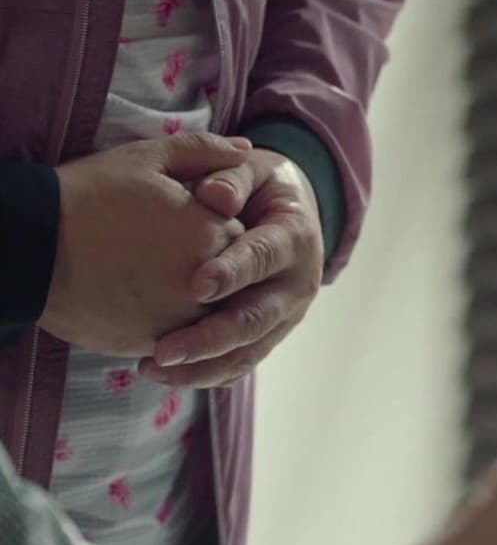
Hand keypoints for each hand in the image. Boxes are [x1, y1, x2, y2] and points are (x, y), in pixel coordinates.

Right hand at [40, 133, 251, 355]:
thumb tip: (244, 148)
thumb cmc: (88, 196)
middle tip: (172, 256)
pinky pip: (179, 342)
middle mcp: (206, 282)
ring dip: (195, 302)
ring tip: (156, 280)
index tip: (193, 225)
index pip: (246, 238)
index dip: (222, 230)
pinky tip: (144, 306)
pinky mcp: (149, 343)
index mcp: (214, 233)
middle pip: (234, 281)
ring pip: (210, 315)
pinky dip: (171, 327)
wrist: (28, 248)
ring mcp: (178, 317)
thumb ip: (205, 152)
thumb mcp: (149, 159)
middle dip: (216, 270)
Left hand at [138, 148, 323, 386]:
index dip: (234, 272)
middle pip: (256, 318)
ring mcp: (284, 316)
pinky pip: (239, 365)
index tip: (196, 286)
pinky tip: (163, 374)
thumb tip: (214, 197)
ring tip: (151, 368)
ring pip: (247, 352)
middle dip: (210, 338)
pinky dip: (204, 375)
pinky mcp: (267, 336)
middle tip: (164, 351)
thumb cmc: (258, 187)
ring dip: (201, 367)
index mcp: (296, 236)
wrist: (285, 214)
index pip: (265, 256)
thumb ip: (232, 176)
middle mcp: (297, 283)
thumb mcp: (252, 169)